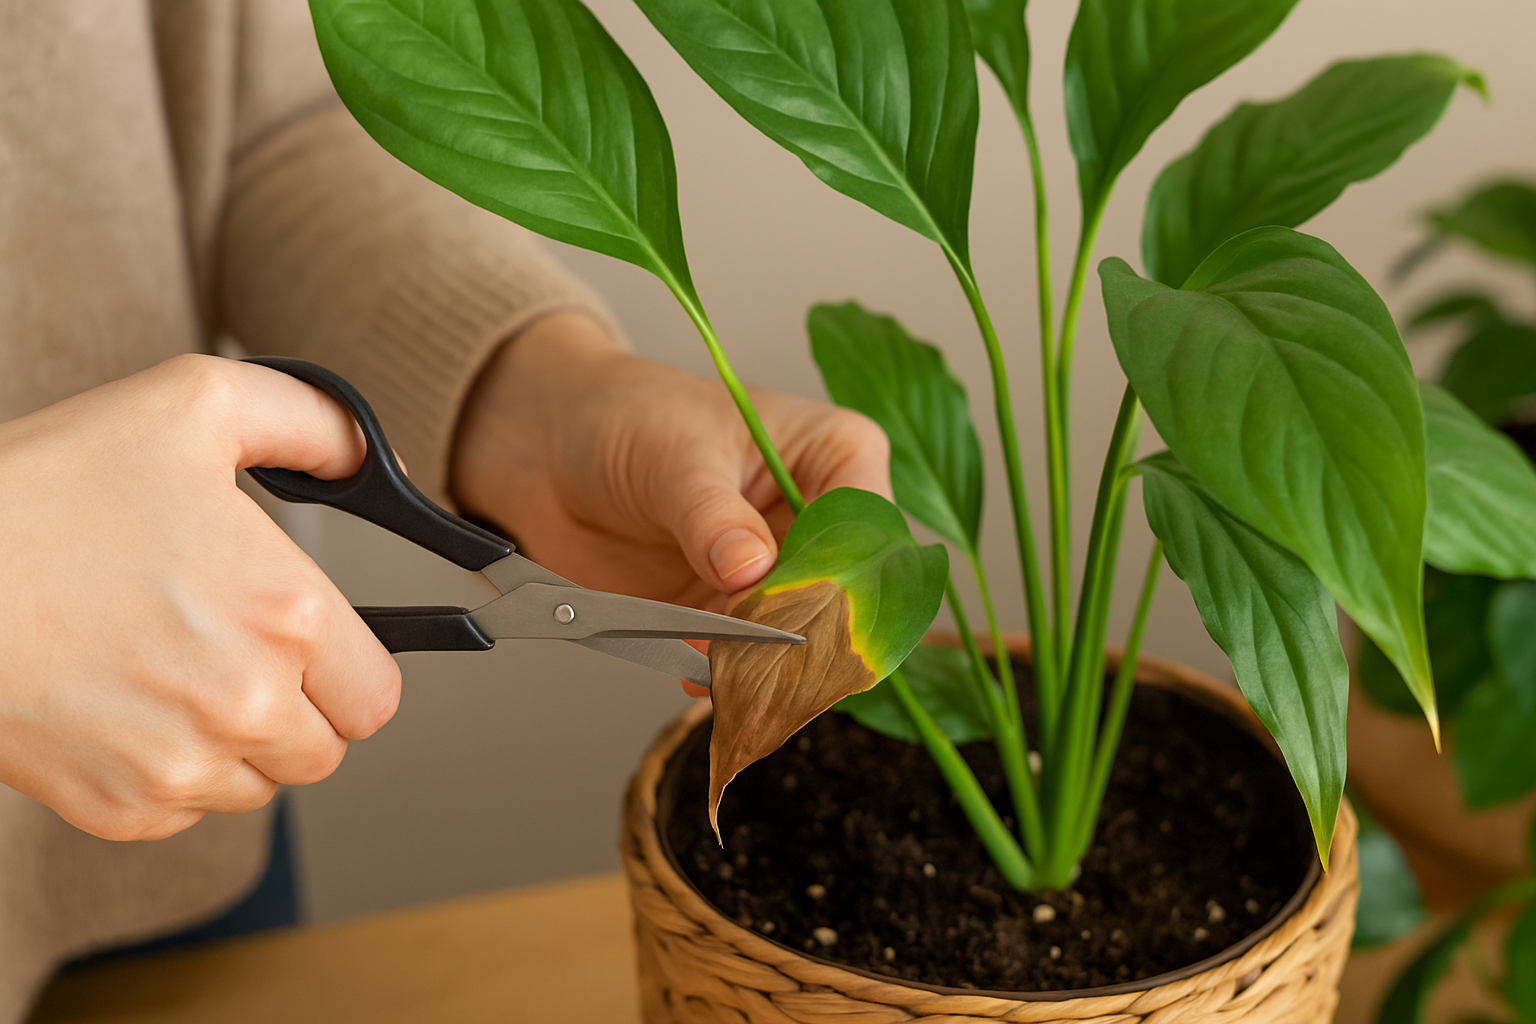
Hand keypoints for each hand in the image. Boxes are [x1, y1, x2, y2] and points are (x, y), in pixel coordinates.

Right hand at [0, 355, 400, 840]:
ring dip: (239, 745)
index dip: (349, 669)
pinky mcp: (120, 806)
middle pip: (325, 749)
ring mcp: (182, 764)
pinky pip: (186, 811)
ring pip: (259, 785)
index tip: (317, 649)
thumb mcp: (194, 404)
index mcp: (287, 613)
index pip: (376, 694)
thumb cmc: (44, 492)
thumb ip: (310, 421)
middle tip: (238, 653)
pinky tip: (130, 706)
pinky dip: (171, 771)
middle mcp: (248, 701)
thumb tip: (360, 453)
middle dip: (299, 708)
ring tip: (176, 673)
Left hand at [449, 312, 890, 636]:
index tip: (804, 605)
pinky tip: (699, 677)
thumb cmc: (625, 415)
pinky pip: (742, 658)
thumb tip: (751, 568)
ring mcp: (773, 572)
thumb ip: (712, 516)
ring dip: (764, 662)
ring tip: (727, 674)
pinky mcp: (726, 613)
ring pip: (796, 636)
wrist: (546, 446)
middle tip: (765, 655)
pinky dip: (723, 674)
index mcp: (834, 455)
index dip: (845, 572)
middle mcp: (816, 519)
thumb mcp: (674, 455)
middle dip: (805, 630)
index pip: (868, 525)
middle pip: (843, 594)